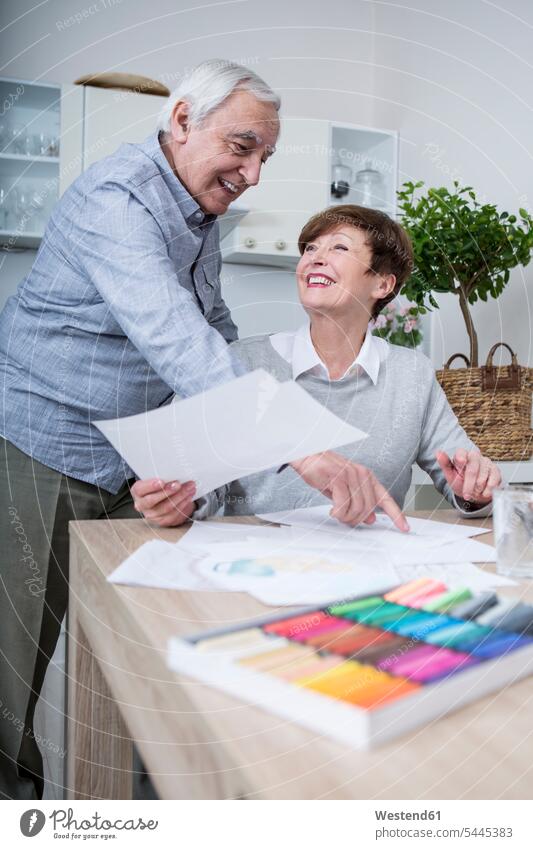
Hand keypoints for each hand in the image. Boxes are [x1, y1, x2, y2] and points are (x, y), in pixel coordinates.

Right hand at [131, 478, 196, 526]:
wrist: (162, 501)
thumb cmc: (158, 487)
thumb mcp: (155, 479)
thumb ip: (161, 476)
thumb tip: (174, 471)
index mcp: (137, 492)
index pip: (140, 489)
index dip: (150, 486)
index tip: (161, 482)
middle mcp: (142, 505)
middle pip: (153, 500)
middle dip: (167, 491)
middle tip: (178, 484)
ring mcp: (152, 515)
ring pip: (166, 507)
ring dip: (180, 496)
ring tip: (189, 488)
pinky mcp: (163, 521)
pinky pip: (174, 514)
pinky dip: (184, 504)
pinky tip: (189, 496)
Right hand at [290, 451, 408, 530]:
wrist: (307, 455)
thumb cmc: (324, 471)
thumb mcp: (344, 488)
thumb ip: (358, 501)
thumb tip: (370, 519)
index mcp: (367, 477)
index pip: (386, 498)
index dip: (396, 515)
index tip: (405, 528)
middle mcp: (362, 475)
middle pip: (368, 508)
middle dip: (356, 519)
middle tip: (344, 519)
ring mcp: (351, 475)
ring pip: (357, 508)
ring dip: (345, 517)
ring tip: (337, 514)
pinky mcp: (339, 478)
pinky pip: (343, 505)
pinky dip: (338, 513)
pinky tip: (332, 511)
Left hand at [436, 449, 500, 504]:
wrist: (473, 492)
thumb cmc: (461, 482)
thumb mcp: (450, 475)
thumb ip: (444, 464)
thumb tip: (438, 452)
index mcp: (462, 455)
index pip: (461, 453)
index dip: (461, 458)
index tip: (461, 462)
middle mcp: (475, 456)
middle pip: (473, 468)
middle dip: (469, 484)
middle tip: (466, 494)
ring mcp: (486, 462)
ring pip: (484, 475)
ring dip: (478, 488)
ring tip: (475, 491)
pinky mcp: (496, 470)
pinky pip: (494, 479)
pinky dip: (489, 489)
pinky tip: (484, 492)